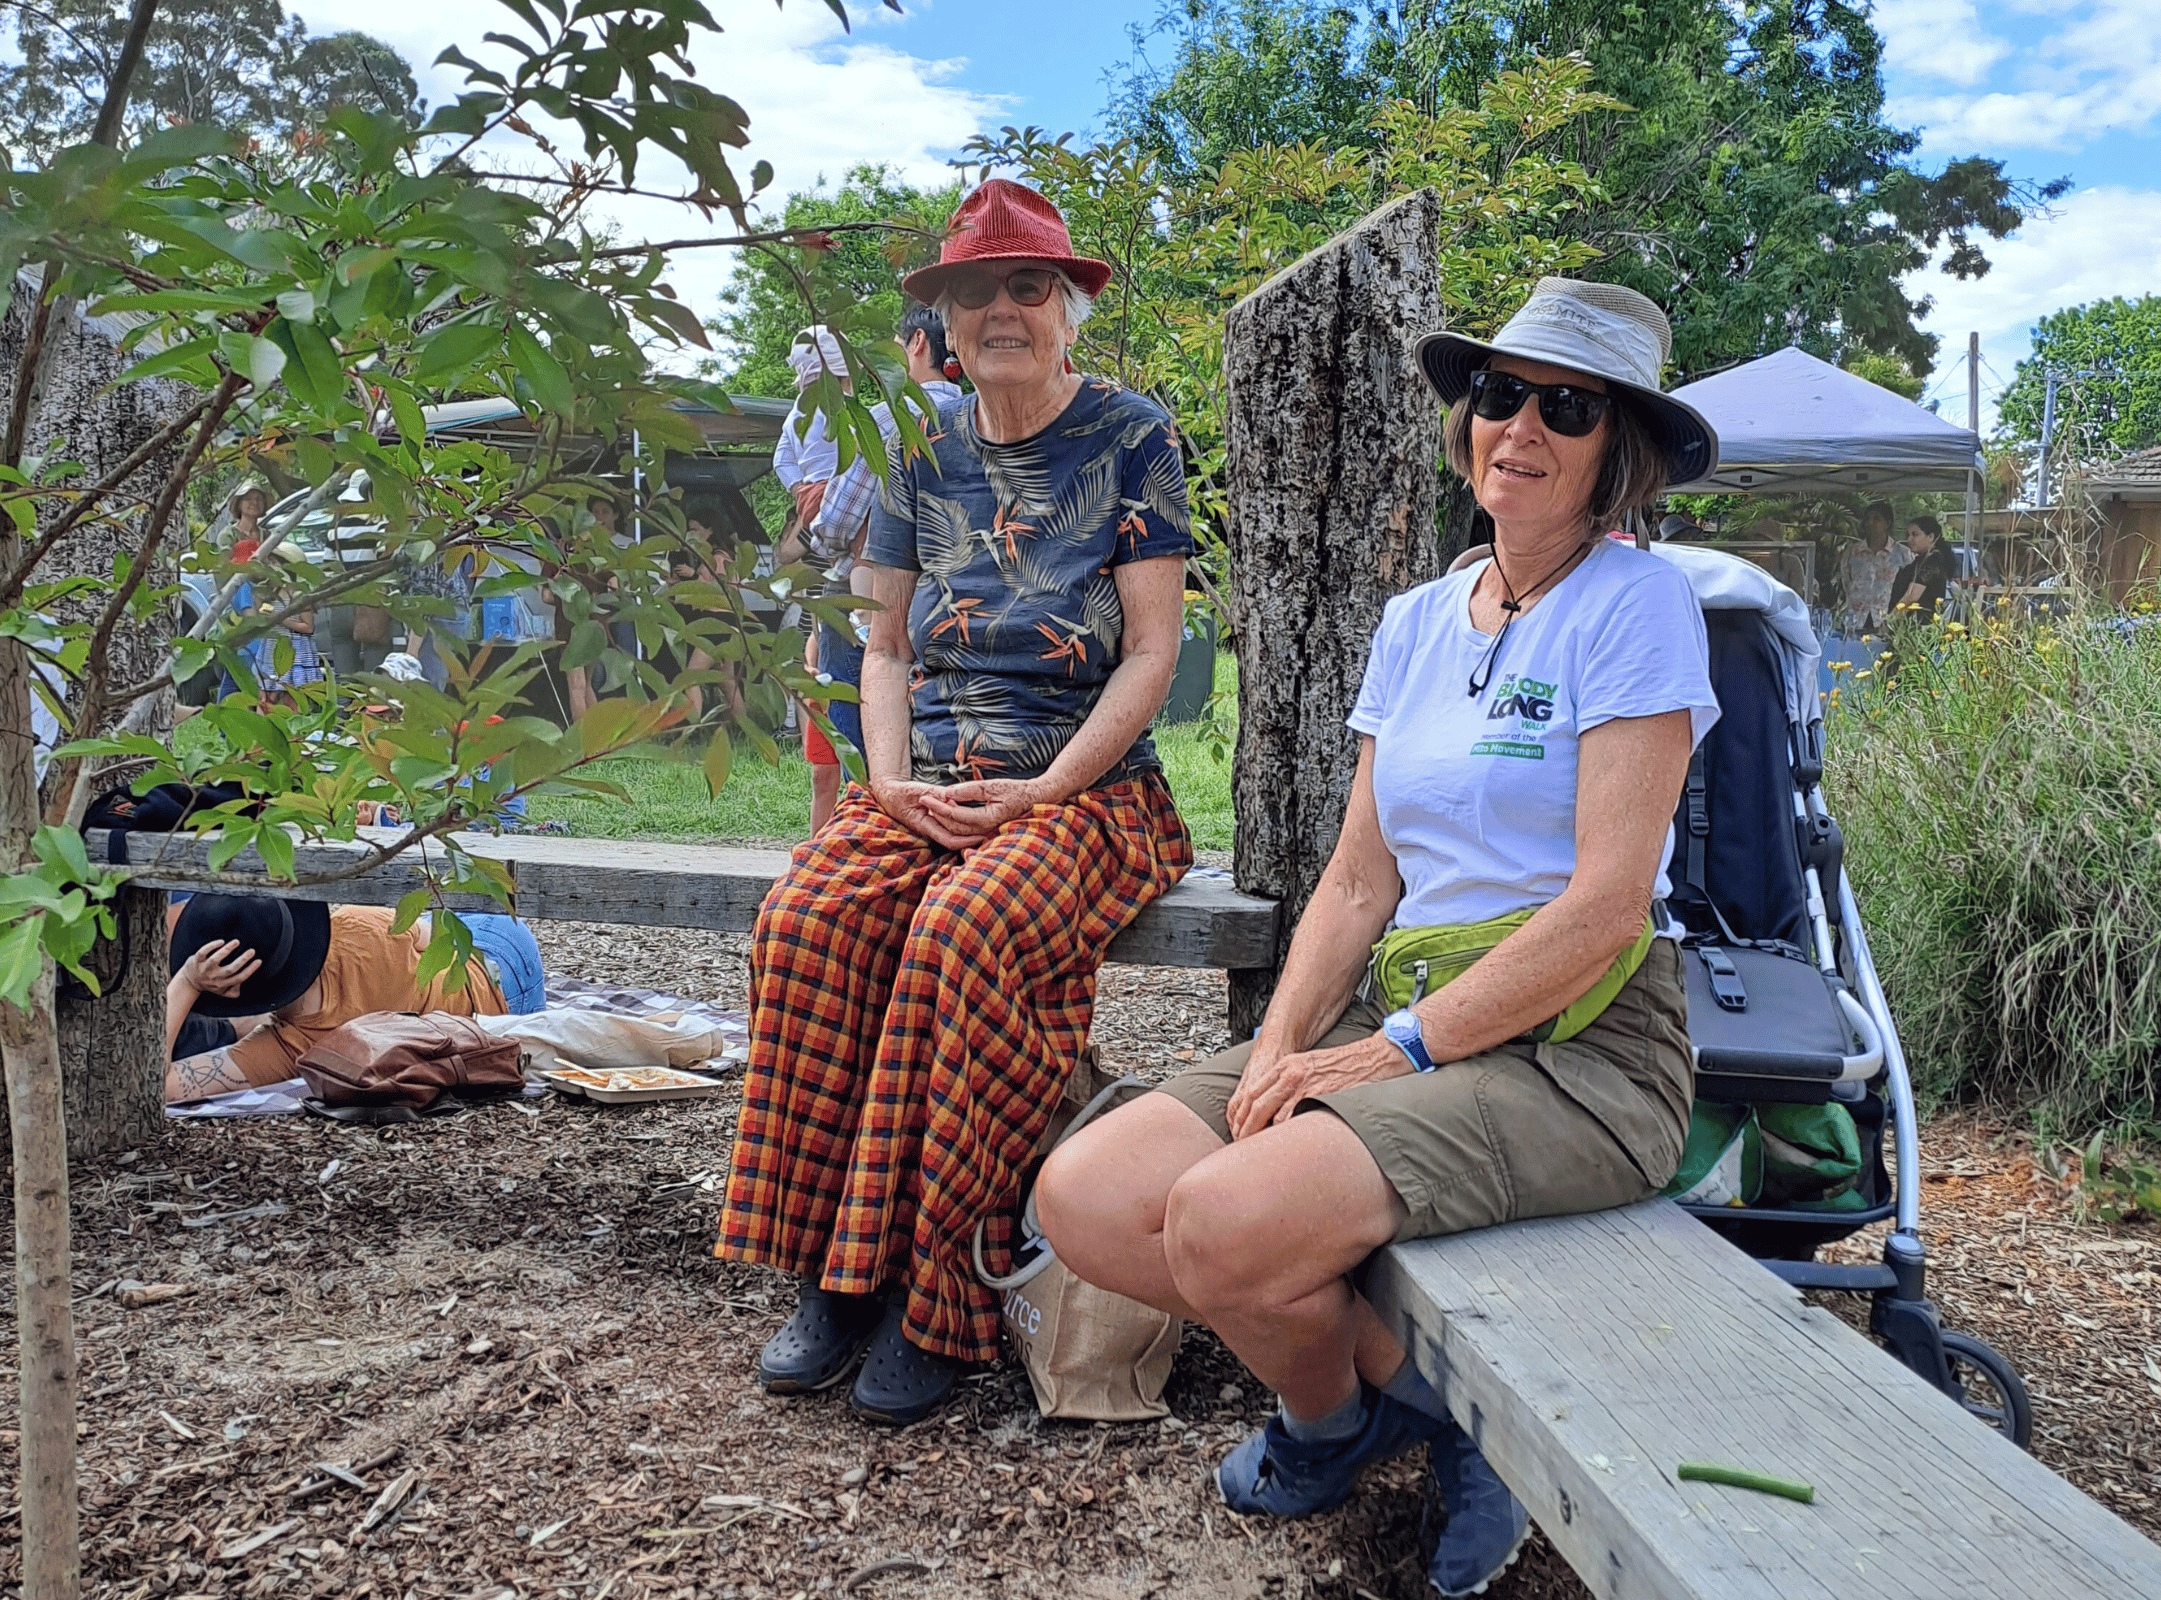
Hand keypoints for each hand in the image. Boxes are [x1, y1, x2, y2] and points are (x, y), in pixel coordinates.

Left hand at [172, 938, 260, 1002]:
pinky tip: (221, 941)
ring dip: (227, 949)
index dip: (250, 970)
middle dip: (243, 960)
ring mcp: (204, 968)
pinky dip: (211, 946)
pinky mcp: (196, 960)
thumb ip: (234, 992)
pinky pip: (203, 952)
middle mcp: (214, 977)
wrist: (189, 983)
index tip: (258, 961)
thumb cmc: (209, 985)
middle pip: (231, 969)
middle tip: (252, 951)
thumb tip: (242, 984)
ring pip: (216, 958)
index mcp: (222, 984)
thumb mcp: (222, 992)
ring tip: (237, 942)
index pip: (240, 977)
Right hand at [872, 780, 990, 851]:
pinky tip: (979, 823)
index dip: (966, 841)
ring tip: (991, 829)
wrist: (889, 795)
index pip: (948, 839)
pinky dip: (964, 825)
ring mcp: (933, 828)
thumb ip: (936, 795)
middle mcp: (930, 830)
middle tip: (994, 833)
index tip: (982, 836)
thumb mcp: (918, 790)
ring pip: (955, 835)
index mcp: (924, 825)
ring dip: (971, 833)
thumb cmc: (902, 792)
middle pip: (956, 840)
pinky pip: (952, 827)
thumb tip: (952, 800)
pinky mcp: (935, 823)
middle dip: (974, 839)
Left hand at [921, 778, 1046, 836]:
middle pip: (953, 827)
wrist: (1036, 801)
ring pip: (957, 832)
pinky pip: (965, 832)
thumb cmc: (1017, 791)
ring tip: (933, 805)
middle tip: (924, 800)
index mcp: (988, 819)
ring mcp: (986, 834)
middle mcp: (986, 831)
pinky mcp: (986, 834)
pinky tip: (948, 812)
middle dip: (937, 814)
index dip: (937, 806)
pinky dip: (953, 823)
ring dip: (943, 820)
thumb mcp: (992, 786)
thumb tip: (947, 793)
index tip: (923, 797)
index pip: (955, 815)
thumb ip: (969, 790)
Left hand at [1227, 1032, 1409, 1138]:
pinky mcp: (1315, 1093)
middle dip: (1244, 1127)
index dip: (1242, 1114)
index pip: (1251, 1092)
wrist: (1371, 1059)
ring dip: (1258, 1133)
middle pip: (1254, 1102)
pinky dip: (1280, 1132)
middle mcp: (1289, 1072)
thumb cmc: (1344, 1068)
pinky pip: (1290, 1116)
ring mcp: (1301, 1082)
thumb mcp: (1310, 1068)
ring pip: (1268, 1111)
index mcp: (1285, 1065)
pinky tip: (1277, 1145)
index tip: (1239, 1131)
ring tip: (1254, 1149)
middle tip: (1240, 1145)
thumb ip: (1291, 1084)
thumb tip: (1276, 1112)